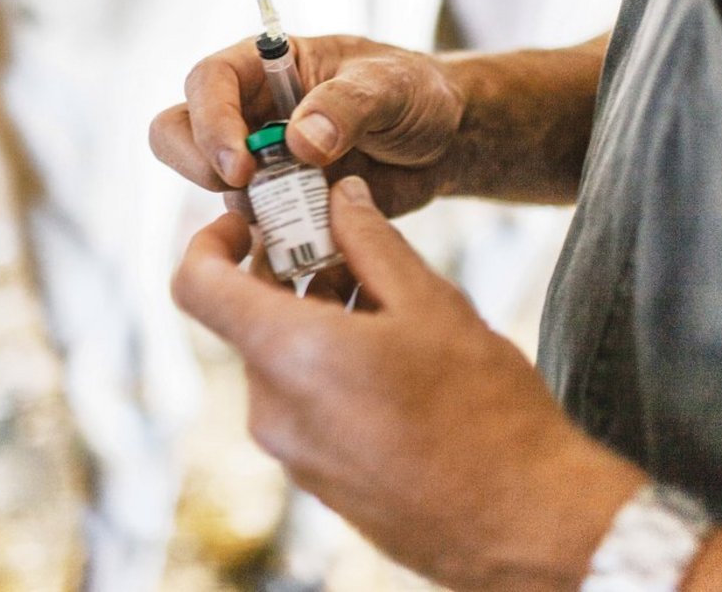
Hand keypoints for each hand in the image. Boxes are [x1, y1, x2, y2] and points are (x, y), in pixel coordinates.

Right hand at [150, 35, 463, 216]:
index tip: (241, 164)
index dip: (211, 122)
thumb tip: (300, 141)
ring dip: (248, 206)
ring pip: (212, 188)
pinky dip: (273, 238)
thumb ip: (348, 106)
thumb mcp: (393, 87)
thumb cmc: (415, 94)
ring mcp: (258, 161)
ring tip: (310, 207)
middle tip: (244, 186)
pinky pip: (251, 228)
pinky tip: (318, 236)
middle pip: (176, 133)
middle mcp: (248, 111)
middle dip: (197, 164)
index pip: (208, 83)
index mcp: (265, 65)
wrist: (444, 143)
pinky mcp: (277, 205)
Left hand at [172, 176, 645, 588]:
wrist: (525, 524)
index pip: (196, 284)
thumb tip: (340, 197)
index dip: (210, 239)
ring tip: (385, 297)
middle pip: (248, 319)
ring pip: (280, 360)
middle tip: (346, 244)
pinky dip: (327, 364)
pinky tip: (391, 353)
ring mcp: (293, 453)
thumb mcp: (431, 304)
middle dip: (287, 273)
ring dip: (314, 318)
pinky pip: (301, 403)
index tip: (250, 220)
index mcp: (291, 356)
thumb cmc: (485, 411)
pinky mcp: (317, 481)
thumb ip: (371, 242)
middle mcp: (274, 409)